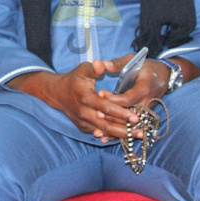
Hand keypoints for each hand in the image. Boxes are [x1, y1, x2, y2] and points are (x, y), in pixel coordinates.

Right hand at [8, 62, 138, 139]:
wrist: (57, 94)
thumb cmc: (74, 80)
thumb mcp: (82, 70)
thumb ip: (94, 68)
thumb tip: (102, 64)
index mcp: (85, 97)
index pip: (105, 108)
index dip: (120, 113)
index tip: (135, 117)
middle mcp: (83, 113)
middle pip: (106, 125)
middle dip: (125, 130)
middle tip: (142, 132)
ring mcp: (83, 122)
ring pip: (104, 131)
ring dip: (121, 135)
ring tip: (138, 136)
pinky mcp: (84, 128)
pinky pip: (100, 133)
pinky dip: (113, 135)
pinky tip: (127, 136)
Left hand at [94, 56, 169, 141]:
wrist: (165, 76)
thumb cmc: (147, 67)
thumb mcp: (134, 60)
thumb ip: (118, 63)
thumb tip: (103, 65)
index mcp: (145, 88)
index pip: (129, 98)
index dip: (114, 99)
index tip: (100, 94)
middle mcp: (147, 102)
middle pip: (129, 115)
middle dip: (112, 117)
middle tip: (96, 114)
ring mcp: (147, 112)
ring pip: (130, 125)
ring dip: (114, 130)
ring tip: (97, 132)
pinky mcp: (145, 117)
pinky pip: (131, 129)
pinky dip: (118, 135)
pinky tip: (105, 139)